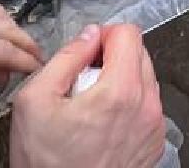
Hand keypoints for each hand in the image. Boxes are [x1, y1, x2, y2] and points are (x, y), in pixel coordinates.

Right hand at [10, 24, 166, 167]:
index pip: (128, 34)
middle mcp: (145, 108)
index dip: (103, 35)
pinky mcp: (153, 143)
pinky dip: (129, 105)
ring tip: (91, 105)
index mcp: (120, 92)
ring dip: (121, 81)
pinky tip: (102, 123)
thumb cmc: (47, 163)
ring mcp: (153, 128)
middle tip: (83, 80)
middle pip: (140, 54)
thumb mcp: (35, 100)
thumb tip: (87, 36)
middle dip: (112, 57)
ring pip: (145, 80)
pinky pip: (147, 107)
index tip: (88, 50)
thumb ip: (65, 58)